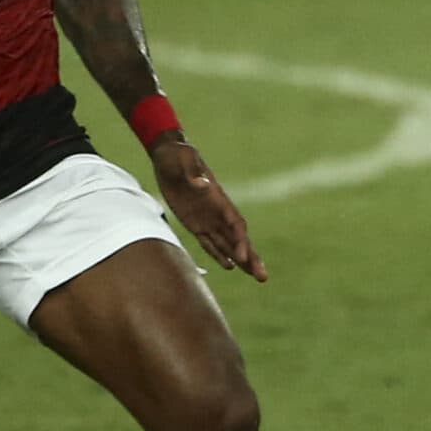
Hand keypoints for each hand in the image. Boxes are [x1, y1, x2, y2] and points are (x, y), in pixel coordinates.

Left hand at [151, 136, 267, 281]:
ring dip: (241, 260)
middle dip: (251, 257)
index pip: (235, 224)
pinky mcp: (194, 222)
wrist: (167, 154)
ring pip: (227, 244)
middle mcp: (216, 211)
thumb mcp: (184, 157)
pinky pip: (209, 242)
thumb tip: (203, 185)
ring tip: (256, 276)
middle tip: (263, 277)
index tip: (243, 257)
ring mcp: (207, 217)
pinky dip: (219, 254)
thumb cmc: (177, 154)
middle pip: (238, 238)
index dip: (240, 241)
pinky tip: (229, 266)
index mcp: (217, 197)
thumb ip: (193, 172)